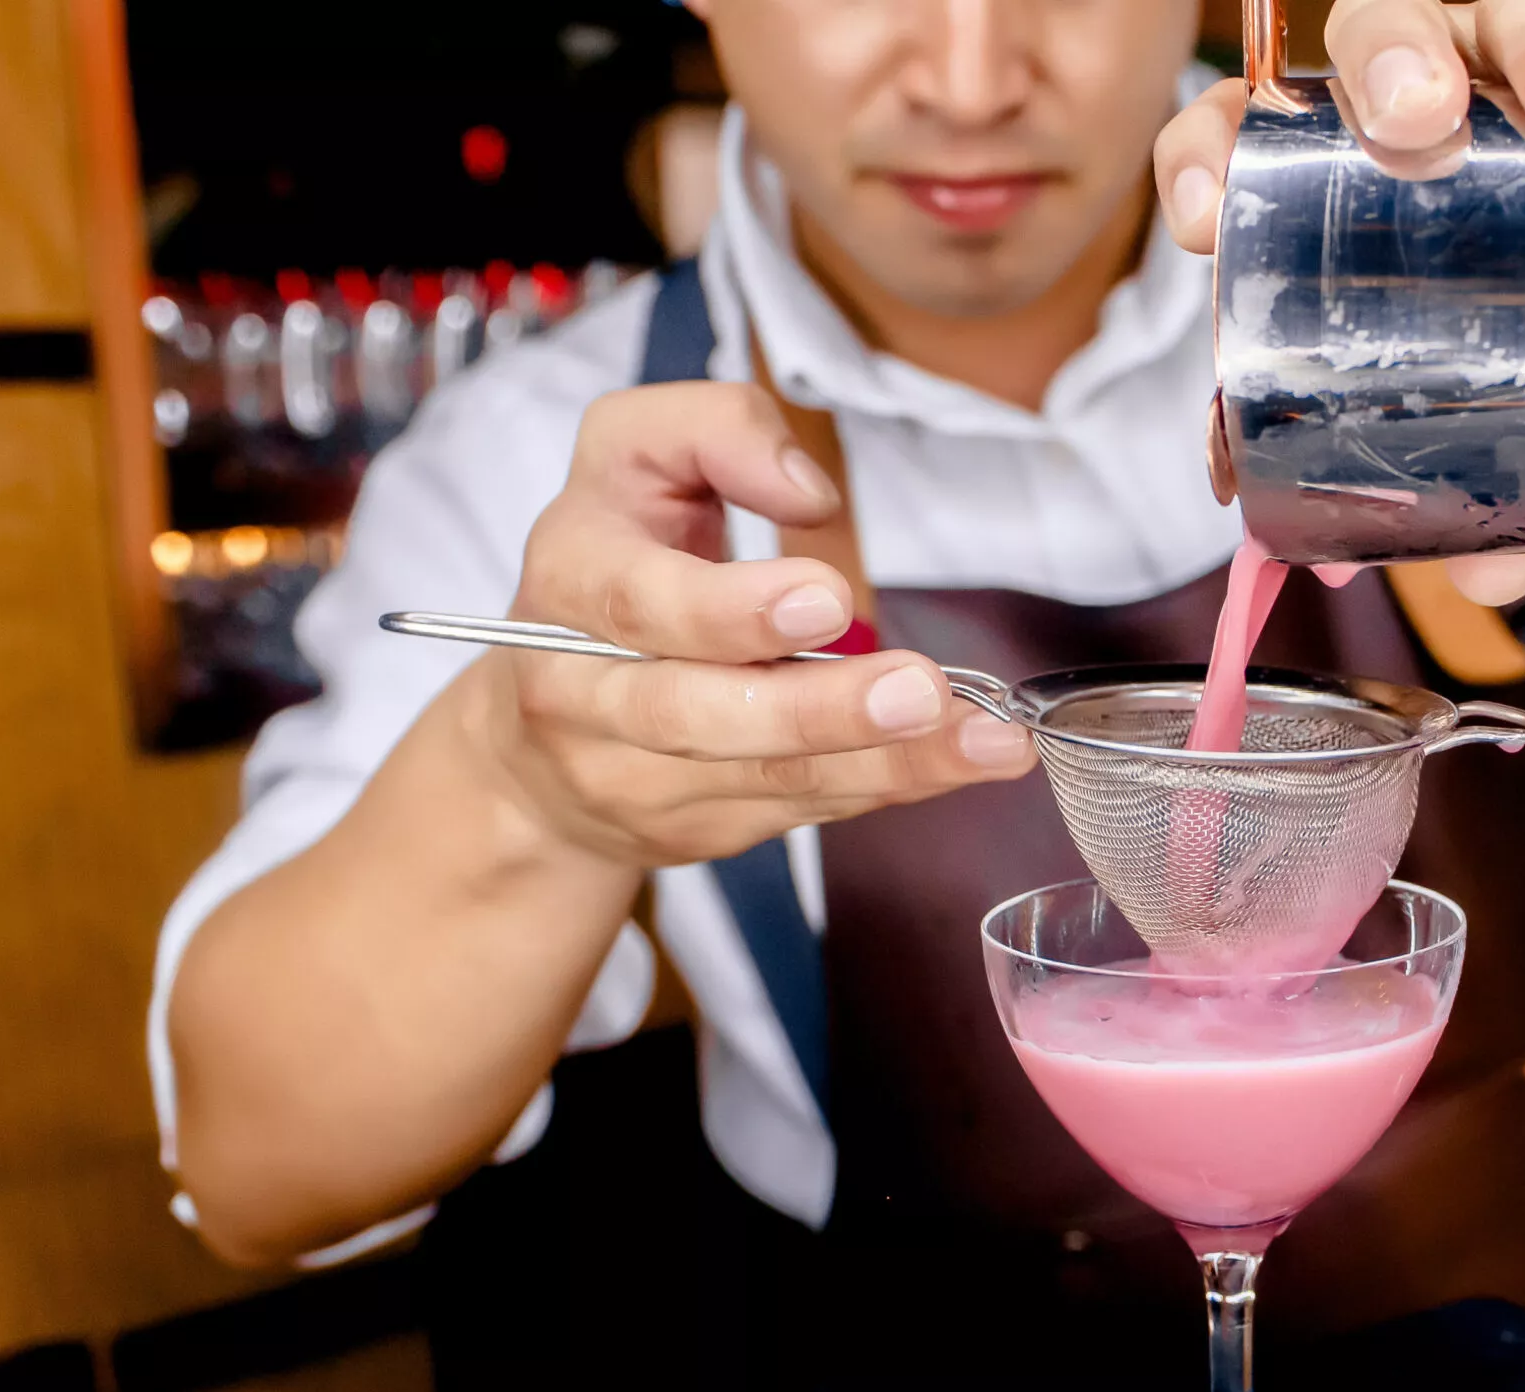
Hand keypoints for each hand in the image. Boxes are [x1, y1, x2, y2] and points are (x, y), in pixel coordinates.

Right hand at [480, 381, 1036, 868]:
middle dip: (817, 709)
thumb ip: (719, 430)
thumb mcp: (638, 450)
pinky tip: (963, 761)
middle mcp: (583, 692)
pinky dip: (890, 786)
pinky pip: (799, 809)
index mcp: (571, 578)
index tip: (830, 599)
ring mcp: (634, 777)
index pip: (639, 602)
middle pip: (694, 715)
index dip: (731, 609)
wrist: (539, 730)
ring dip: (886, 763)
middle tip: (921, 690)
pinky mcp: (692, 828)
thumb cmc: (618, 558)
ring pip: (764, 778)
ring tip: (985, 741)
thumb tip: (807, 491)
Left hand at [1158, 1, 1524, 607]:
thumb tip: (1491, 579)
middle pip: (1376, 36)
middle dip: (1392, 67)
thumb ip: (1483, 485)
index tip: (1206, 223)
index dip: (1206, 164)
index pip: (1239, 140)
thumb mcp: (1498, 406)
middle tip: (1423, 126)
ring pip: (1511, 12)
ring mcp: (1522, 48)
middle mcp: (1423, 90)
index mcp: (1346, 174)